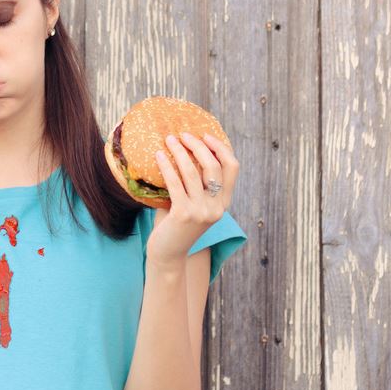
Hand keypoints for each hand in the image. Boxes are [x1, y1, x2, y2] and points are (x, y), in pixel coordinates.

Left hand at [145, 132, 239, 266]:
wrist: (168, 254)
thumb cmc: (176, 225)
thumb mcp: (192, 203)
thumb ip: (194, 183)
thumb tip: (182, 149)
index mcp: (223, 203)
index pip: (232, 167)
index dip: (221, 148)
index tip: (205, 135)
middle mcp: (217, 207)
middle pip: (213, 166)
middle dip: (198, 145)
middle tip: (182, 134)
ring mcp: (201, 211)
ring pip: (192, 172)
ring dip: (179, 151)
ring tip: (168, 139)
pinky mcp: (183, 215)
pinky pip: (174, 183)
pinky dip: (166, 166)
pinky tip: (158, 156)